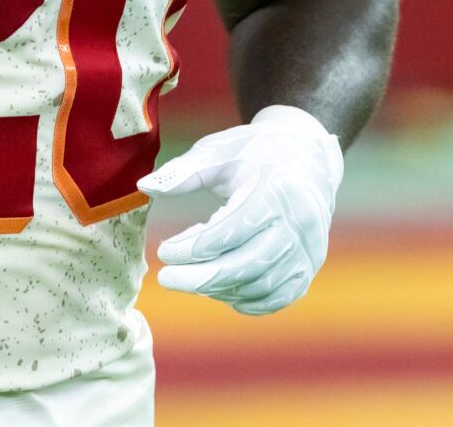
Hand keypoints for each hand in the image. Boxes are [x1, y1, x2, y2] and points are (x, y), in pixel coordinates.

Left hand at [137, 104, 343, 315]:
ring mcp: (309, 249)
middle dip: (201, 277)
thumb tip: (143, 187)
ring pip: (261, 285)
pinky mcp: (308, 267)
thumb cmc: (257, 152)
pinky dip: (247, 300)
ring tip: (191, 279)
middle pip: (246, 264)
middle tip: (167, 279)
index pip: (230, 230)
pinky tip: (220, 290)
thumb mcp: (220, 152)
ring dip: (220, 288)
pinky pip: (278, 297)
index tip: (164, 251)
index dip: (193, 247)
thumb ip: (183, 172)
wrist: (308, 158)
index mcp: (277, 189)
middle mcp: (300, 223)